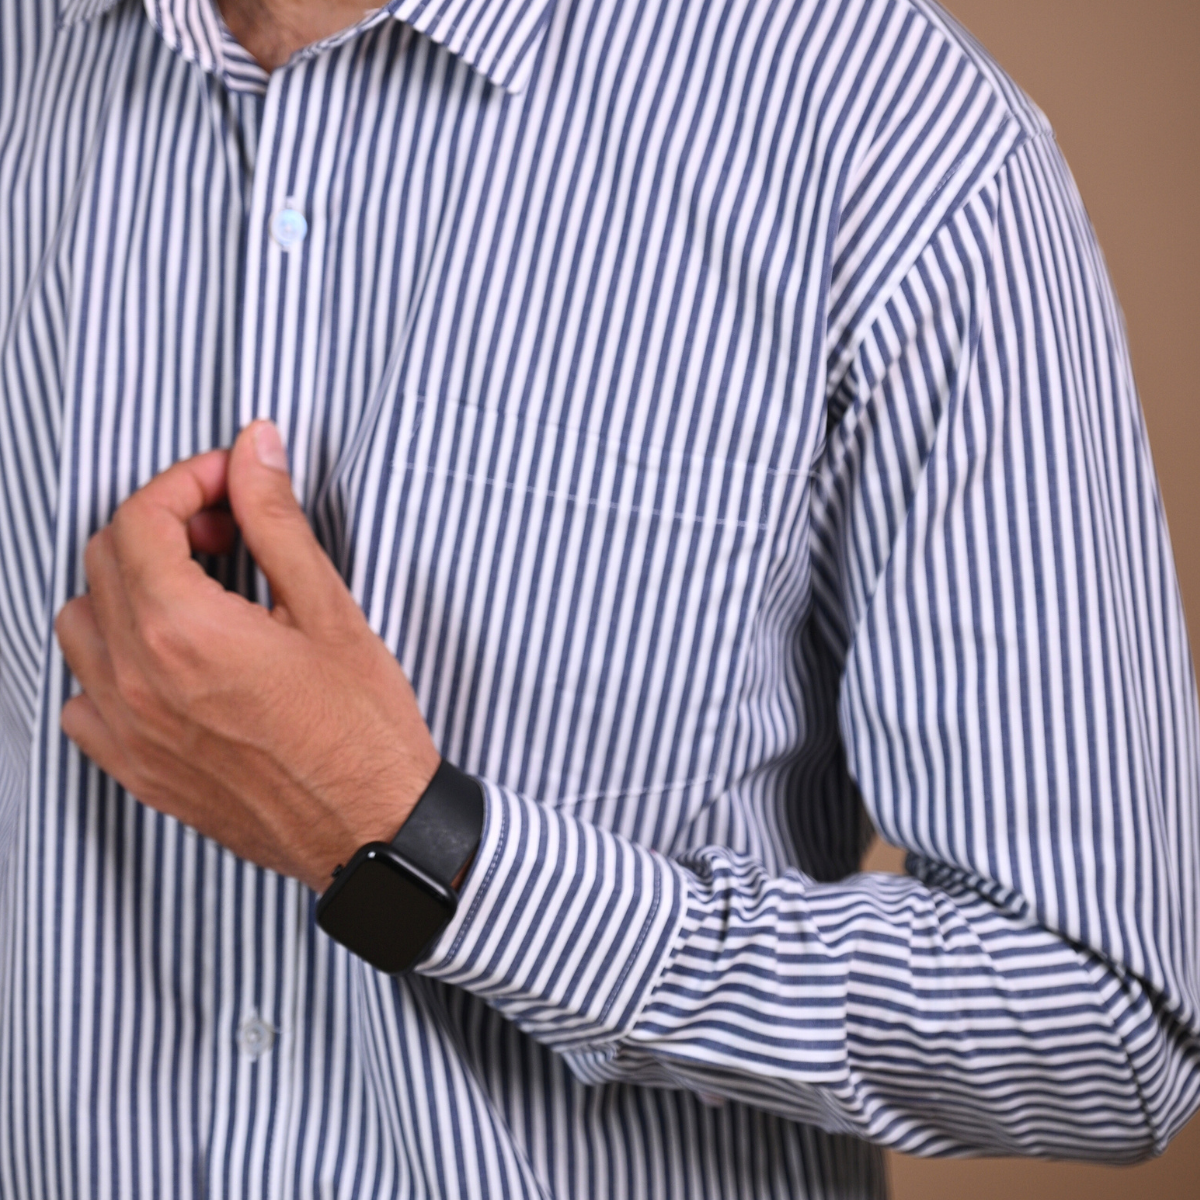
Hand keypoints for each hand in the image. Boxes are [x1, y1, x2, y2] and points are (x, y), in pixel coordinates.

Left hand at [54, 421, 440, 892]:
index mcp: (185, 630)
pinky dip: (110, 663)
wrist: (373, 827)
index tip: (230, 483)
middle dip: (162, 525)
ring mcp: (128, 730)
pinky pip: (81, 698)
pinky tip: (168, 664)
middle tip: (227, 533)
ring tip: (194, 594)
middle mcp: (137, 678)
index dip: (187, 481)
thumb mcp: (330, 609)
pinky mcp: (136, 770)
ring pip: (79, 624)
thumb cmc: (363, 726)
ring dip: (127, 588)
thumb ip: (276, 521)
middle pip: (103, 560)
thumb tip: (253, 449)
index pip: (141, 518)